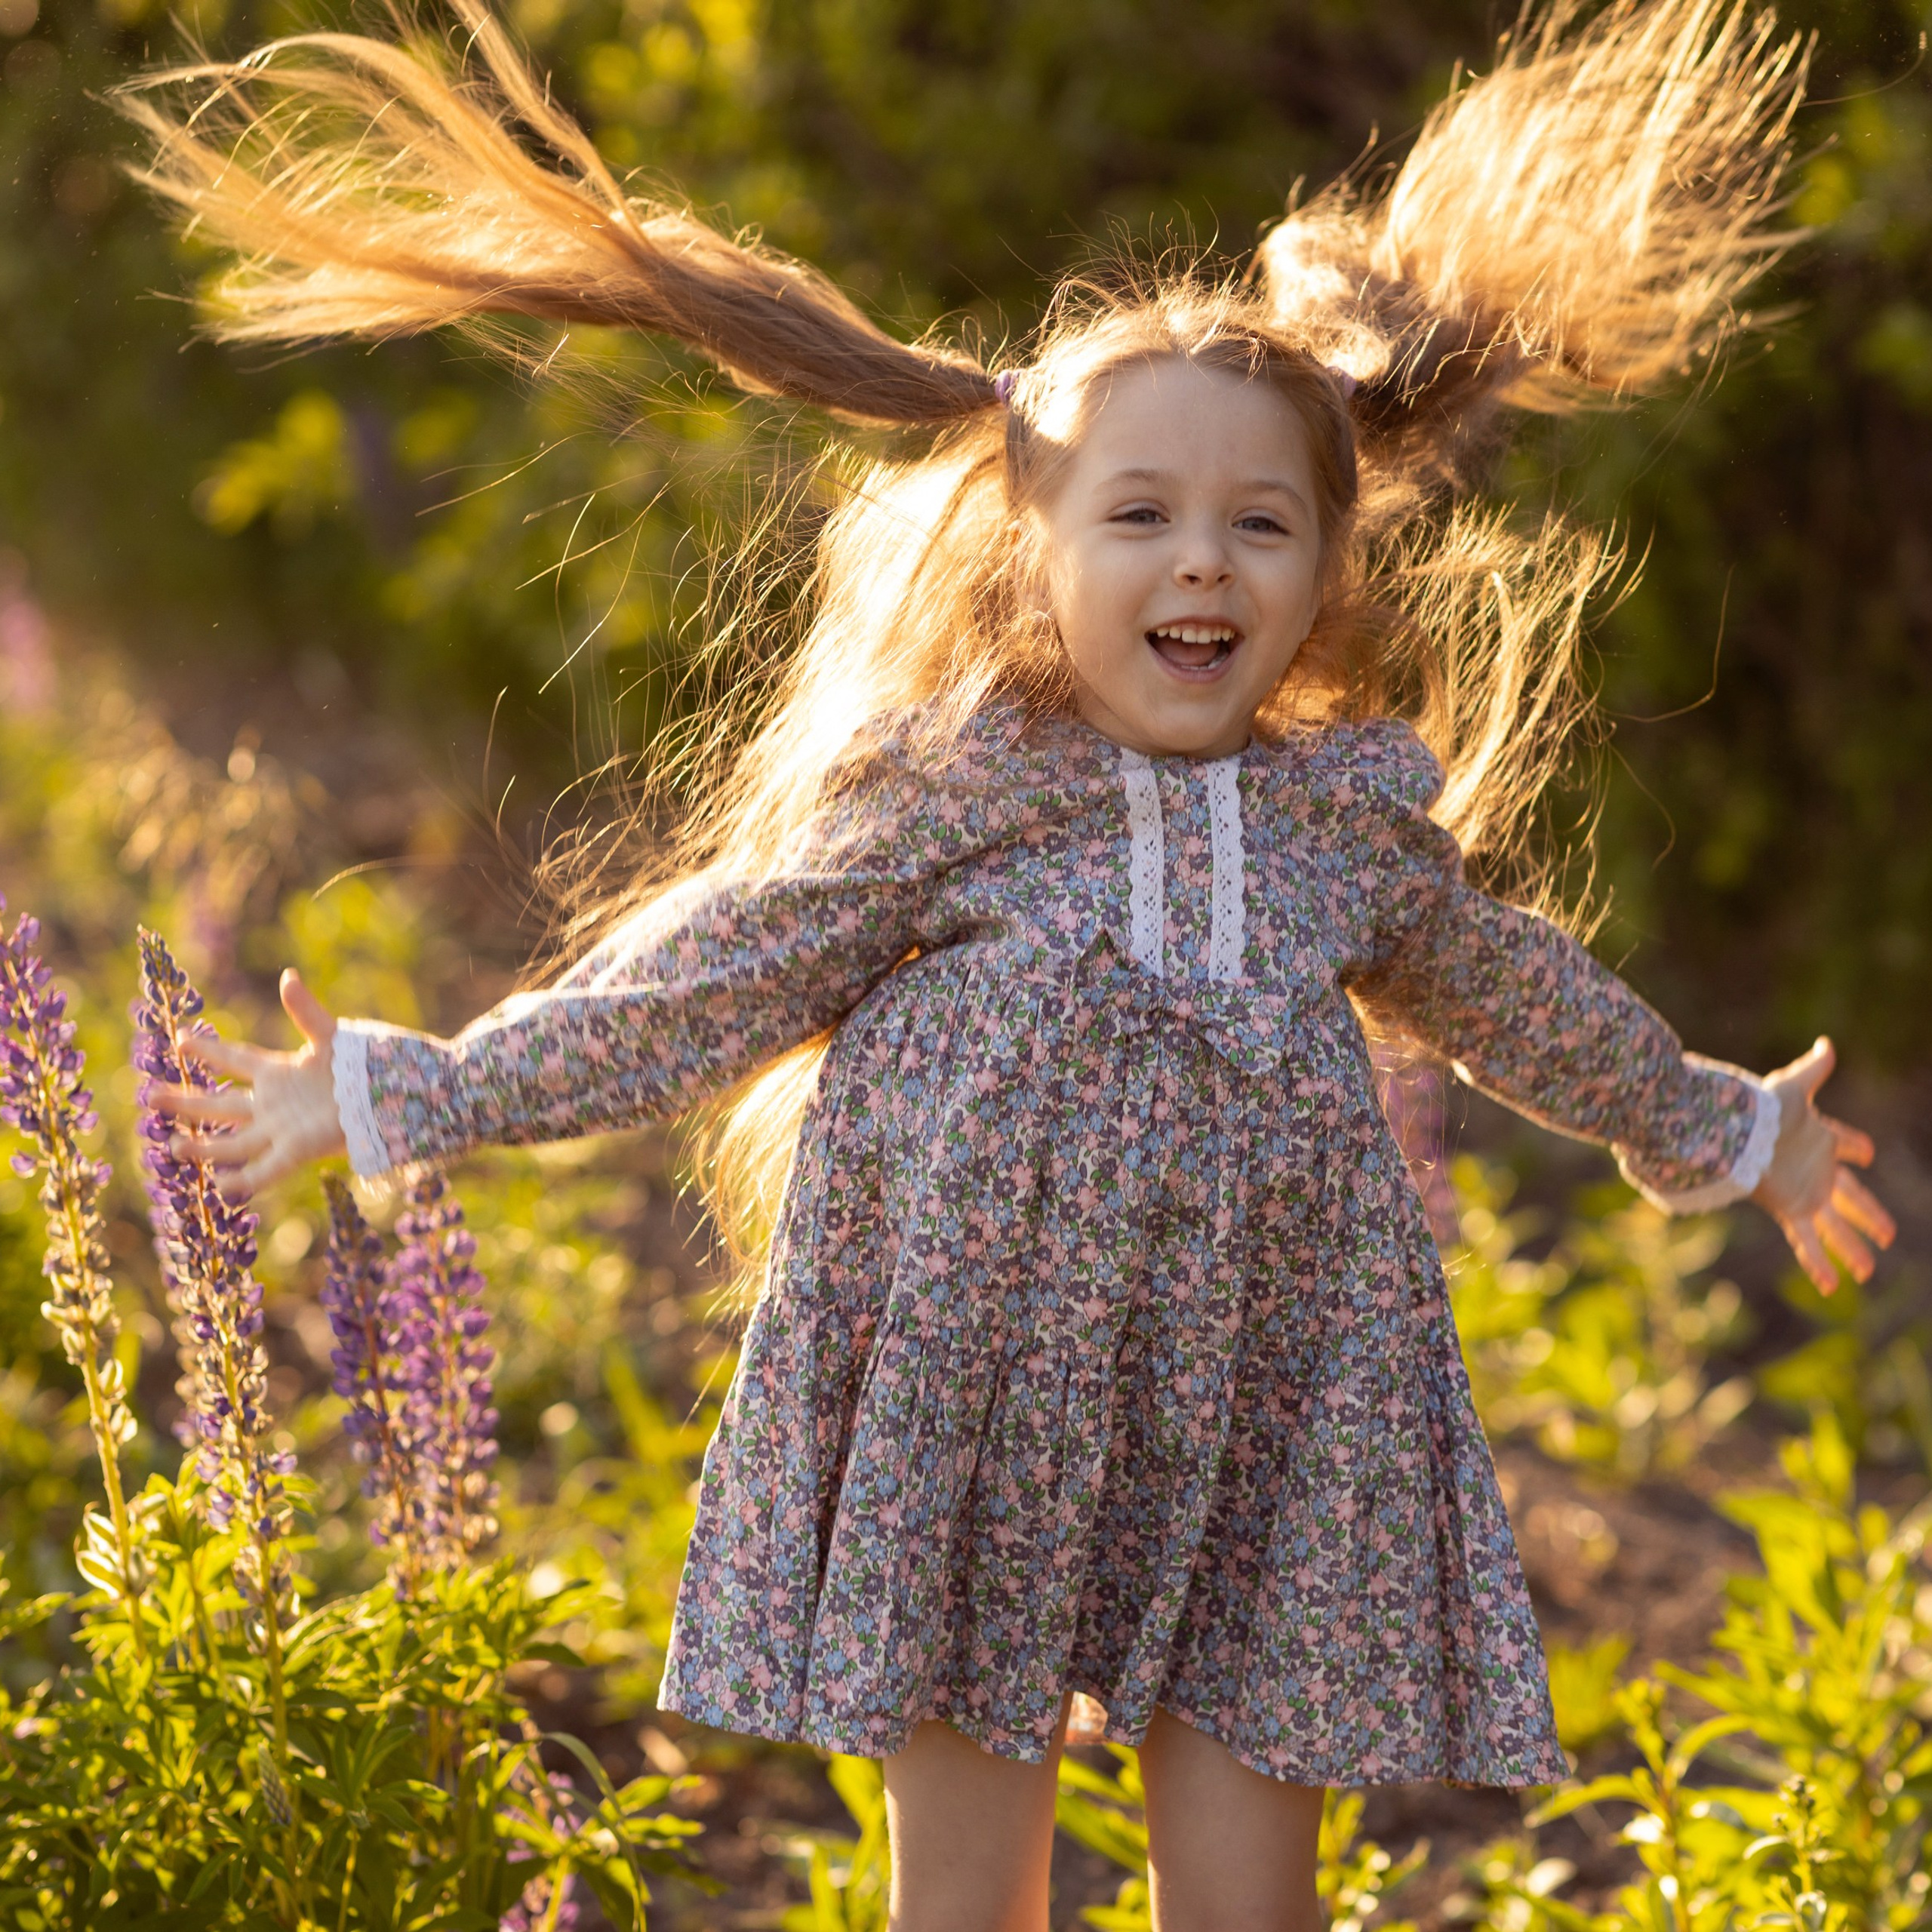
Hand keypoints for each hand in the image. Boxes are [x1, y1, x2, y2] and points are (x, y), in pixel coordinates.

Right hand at [149, 970, 346, 1200]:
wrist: (393, 1098)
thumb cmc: (364, 1066)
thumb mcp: (330, 1037)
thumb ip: (305, 1010)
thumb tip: (287, 976)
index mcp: (280, 1071)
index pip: (235, 1058)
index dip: (209, 1049)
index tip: (180, 1039)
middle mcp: (274, 1103)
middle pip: (221, 1104)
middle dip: (186, 1102)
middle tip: (150, 1097)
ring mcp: (282, 1130)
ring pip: (233, 1142)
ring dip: (204, 1146)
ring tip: (173, 1146)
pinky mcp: (297, 1152)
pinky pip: (264, 1171)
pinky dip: (244, 1181)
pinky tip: (220, 1188)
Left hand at [1751, 1037, 1893, 1294]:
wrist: (1729, 1134)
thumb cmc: (1761, 1109)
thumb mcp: (1792, 1088)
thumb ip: (1812, 1070)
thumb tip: (1827, 1045)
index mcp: (1821, 1139)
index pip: (1847, 1144)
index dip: (1857, 1146)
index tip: (1866, 1152)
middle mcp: (1816, 1170)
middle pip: (1852, 1198)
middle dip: (1870, 1216)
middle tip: (1888, 1235)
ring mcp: (1805, 1193)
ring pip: (1836, 1227)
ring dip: (1853, 1249)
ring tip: (1868, 1272)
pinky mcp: (1790, 1210)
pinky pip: (1809, 1242)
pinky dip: (1819, 1264)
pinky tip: (1833, 1287)